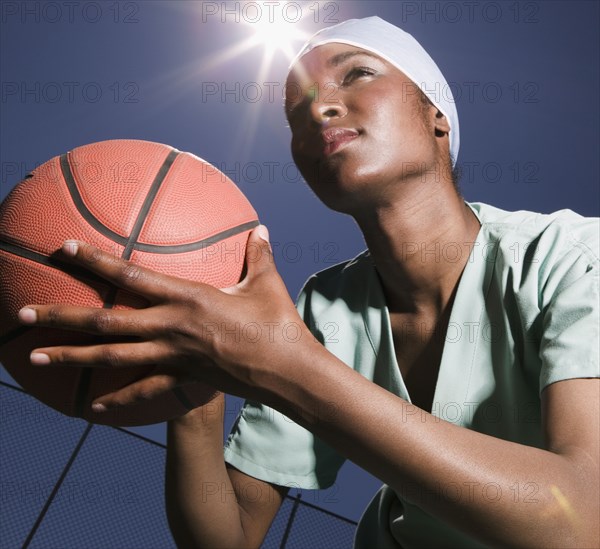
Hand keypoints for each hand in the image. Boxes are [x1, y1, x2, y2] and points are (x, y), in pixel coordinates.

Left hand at [18, 226, 309, 410]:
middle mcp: (171, 327)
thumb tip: (260, 229)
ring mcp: (173, 357)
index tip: (66, 248)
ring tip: (36, 356)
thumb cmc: (277, 324)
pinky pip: (143, 391)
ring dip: (71, 357)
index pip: (132, 277)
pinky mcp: (182, 379)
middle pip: (105, 322)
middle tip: (22, 312)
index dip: (97, 261)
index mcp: (188, 298)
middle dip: (61, 317)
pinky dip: (117, 398)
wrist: (286, 371)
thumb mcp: (267, 284)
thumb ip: (258, 254)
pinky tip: (91, 407)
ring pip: (113, 358)